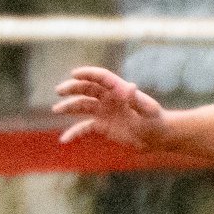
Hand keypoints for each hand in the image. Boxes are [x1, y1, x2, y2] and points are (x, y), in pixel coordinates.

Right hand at [52, 67, 167, 148]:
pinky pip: (84, 128)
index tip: (74, 74)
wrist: (157, 137)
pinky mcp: (102, 126)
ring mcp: (104, 112)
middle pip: (87, 90)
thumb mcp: (149, 110)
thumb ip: (138, 100)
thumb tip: (130, 87)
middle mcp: (109, 99)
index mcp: (119, 90)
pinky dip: (74, 133)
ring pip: (82, 106)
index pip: (101, 78)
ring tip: (56, 109)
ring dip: (69, 107)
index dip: (88, 74)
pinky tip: (64, 139)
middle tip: (59, 90)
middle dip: (72, 88)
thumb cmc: (156, 121)